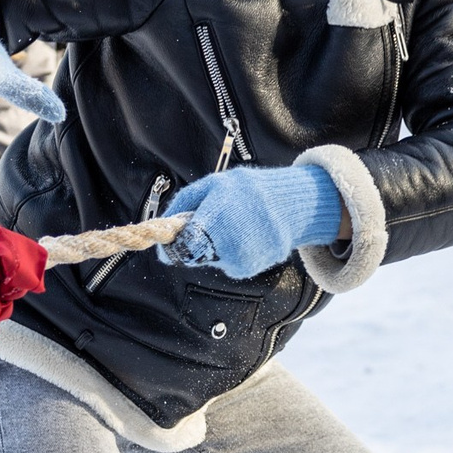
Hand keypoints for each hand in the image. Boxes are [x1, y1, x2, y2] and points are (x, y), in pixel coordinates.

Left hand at [159, 163, 346, 279]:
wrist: (290, 206)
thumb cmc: (246, 191)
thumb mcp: (213, 184)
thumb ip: (183, 202)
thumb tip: (162, 223)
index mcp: (216, 217)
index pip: (183, 244)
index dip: (174, 245)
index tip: (172, 242)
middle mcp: (228, 242)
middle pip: (194, 254)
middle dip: (196, 243)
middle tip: (211, 226)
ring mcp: (240, 258)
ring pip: (210, 260)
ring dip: (215, 247)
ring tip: (235, 227)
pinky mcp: (248, 269)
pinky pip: (227, 265)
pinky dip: (231, 254)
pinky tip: (246, 237)